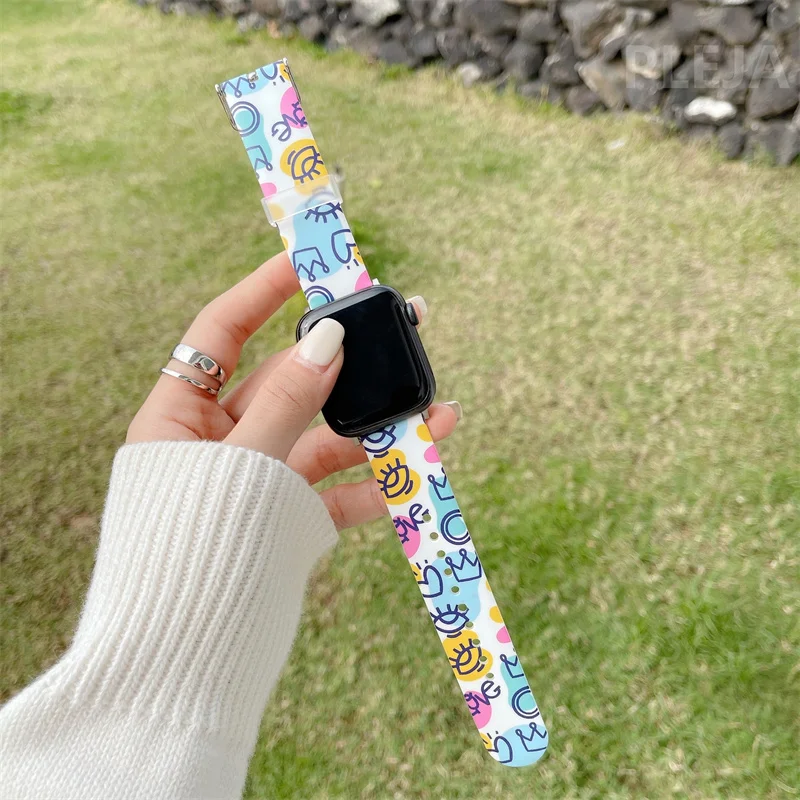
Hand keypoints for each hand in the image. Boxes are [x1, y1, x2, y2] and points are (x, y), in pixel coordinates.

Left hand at [127, 252, 459, 529]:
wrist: (184, 662)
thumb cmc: (189, 552)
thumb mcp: (242, 461)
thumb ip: (287, 401)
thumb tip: (327, 338)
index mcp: (179, 416)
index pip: (222, 331)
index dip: (263, 291)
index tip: (308, 262)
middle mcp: (218, 441)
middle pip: (288, 382)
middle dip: (345, 362)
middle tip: (396, 327)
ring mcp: (256, 480)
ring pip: (322, 438)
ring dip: (375, 425)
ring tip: (435, 409)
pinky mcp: (285, 519)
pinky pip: (334, 491)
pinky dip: (374, 482)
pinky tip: (416, 467)